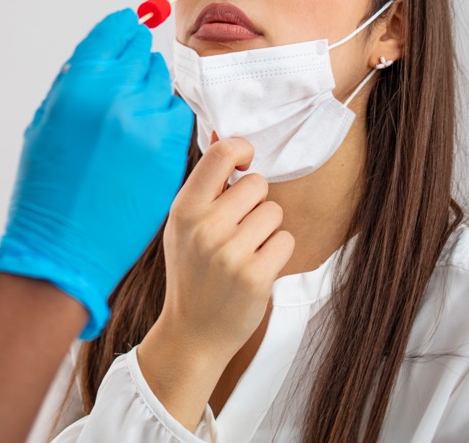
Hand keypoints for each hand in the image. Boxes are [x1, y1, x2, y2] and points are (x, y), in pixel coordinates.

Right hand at [0, 9, 193, 337]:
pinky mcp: (171, 156)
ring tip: (131, 123)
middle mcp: (116, 99)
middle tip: (127, 85)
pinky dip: (168, 125)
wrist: (64, 248)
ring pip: (165, 87)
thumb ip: (75, 84)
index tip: (129, 30)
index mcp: (79, 85)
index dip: (123, 30)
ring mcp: (148, 128)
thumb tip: (104, 51)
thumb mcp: (45, 125)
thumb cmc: (47, 190)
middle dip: (136, 65)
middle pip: (144, 56)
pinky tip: (148, 142)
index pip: (116, 31)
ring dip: (153, 95)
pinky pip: (179, 120)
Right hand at [153, 136, 294, 367]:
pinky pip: (285, 240)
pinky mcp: (255, 275)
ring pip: (274, 212)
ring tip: (245, 250)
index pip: (221, 155)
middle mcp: (205, 227)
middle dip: (255, 203)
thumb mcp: (183, 226)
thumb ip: (204, 185)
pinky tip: (256, 267)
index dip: (241, 151)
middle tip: (239, 228)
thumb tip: (223, 136)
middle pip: (257, 184)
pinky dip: (277, 252)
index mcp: (184, 209)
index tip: (245, 163)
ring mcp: (230, 252)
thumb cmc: (192, 272)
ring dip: (267, 229)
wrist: (193, 332)